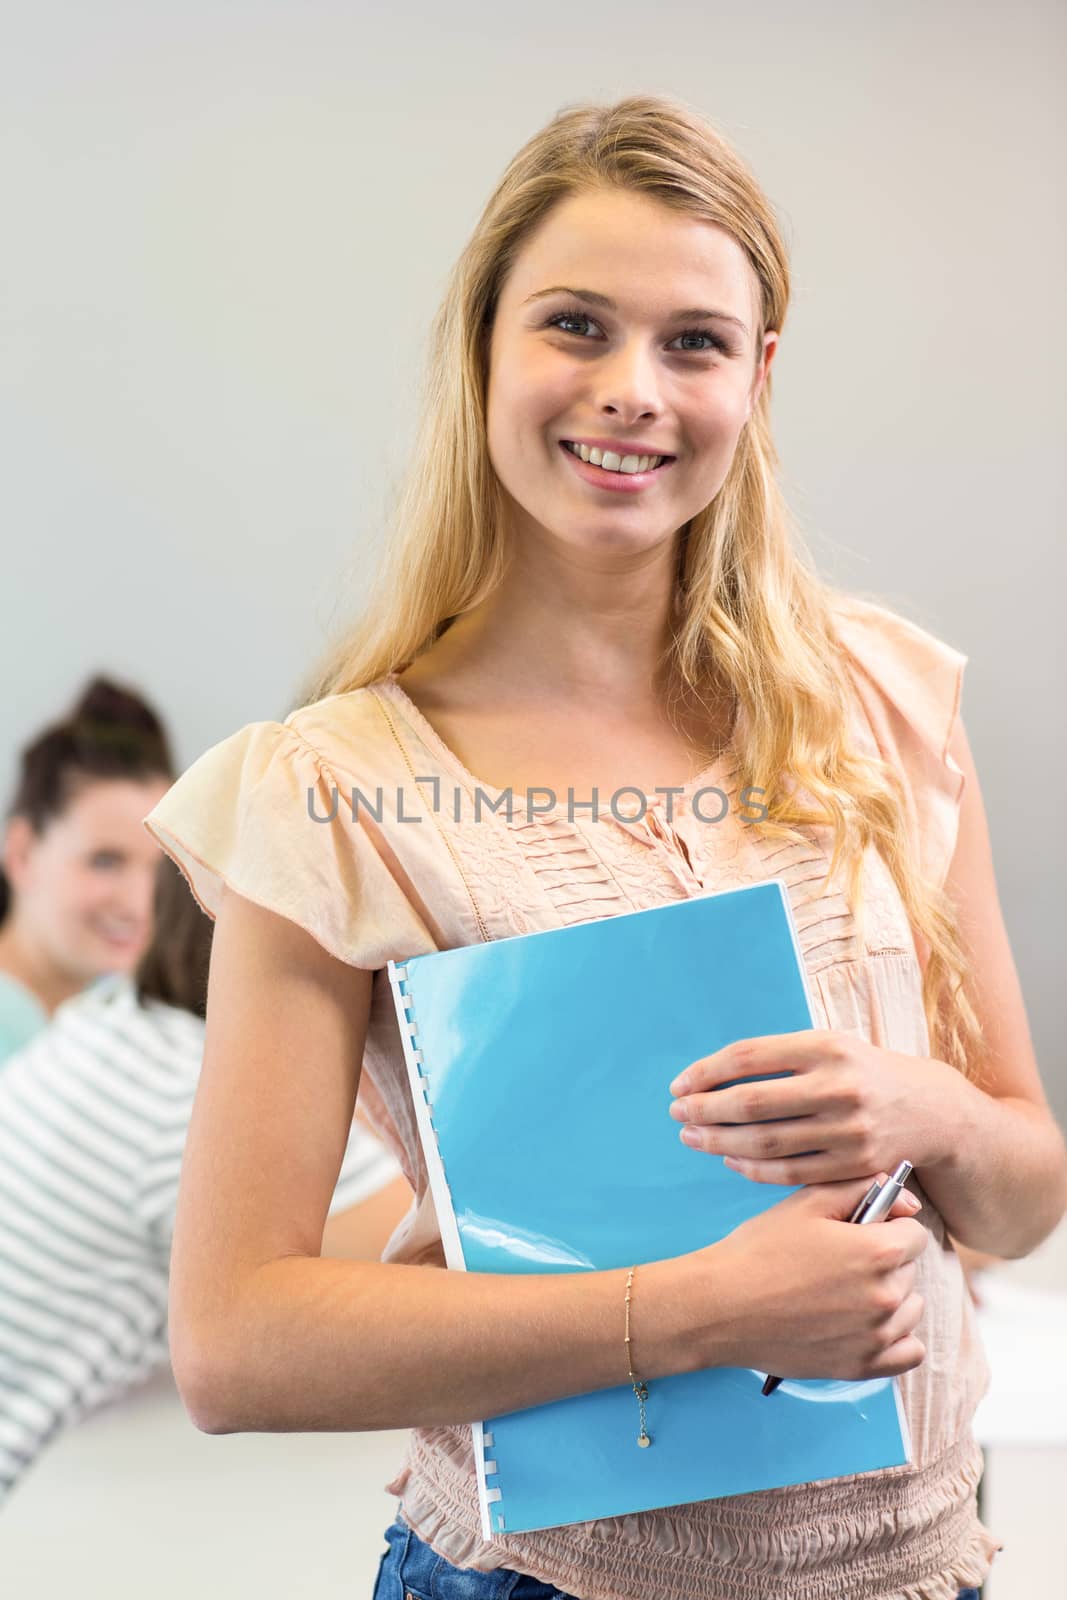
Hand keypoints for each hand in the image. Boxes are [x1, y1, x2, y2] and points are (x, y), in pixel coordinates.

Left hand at [668, 1029, 952, 1184]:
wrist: (932, 1111)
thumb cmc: (864, 1073)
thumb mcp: (831, 1046)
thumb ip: (779, 1056)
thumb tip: (711, 1075)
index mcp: (826, 1047)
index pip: (749, 1057)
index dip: (707, 1072)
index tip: (679, 1085)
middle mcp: (838, 1086)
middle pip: (752, 1103)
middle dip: (705, 1110)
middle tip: (677, 1114)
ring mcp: (848, 1130)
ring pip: (766, 1142)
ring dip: (720, 1142)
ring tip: (692, 1137)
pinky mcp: (855, 1166)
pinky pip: (789, 1172)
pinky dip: (752, 1168)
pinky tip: (729, 1160)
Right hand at [686, 1173, 928, 1379]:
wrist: (721, 1306)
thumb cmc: (760, 1250)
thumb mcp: (807, 1203)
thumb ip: (861, 1189)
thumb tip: (904, 1198)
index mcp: (878, 1251)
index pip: (915, 1234)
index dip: (889, 1227)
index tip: (862, 1231)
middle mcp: (885, 1296)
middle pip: (910, 1271)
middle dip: (886, 1261)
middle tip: (841, 1260)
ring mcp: (875, 1336)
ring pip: (910, 1309)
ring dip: (890, 1298)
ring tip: (846, 1291)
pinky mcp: (861, 1367)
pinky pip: (908, 1352)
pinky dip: (894, 1338)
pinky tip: (865, 1324)